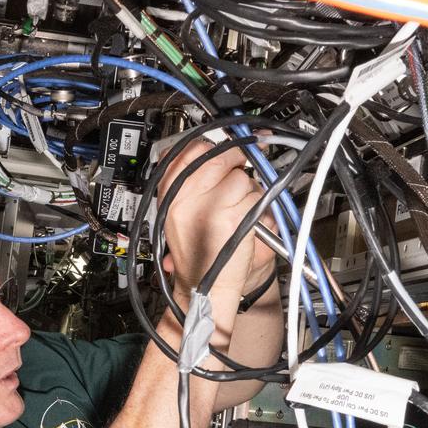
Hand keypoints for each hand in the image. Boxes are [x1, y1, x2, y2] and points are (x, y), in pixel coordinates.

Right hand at [156, 140, 274, 304]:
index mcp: (170, 193)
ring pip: (241, 178)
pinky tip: (244, 224)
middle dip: (238, 158)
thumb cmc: (198, 252)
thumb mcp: (182, 212)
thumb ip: (193, 180)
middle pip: (218, 157)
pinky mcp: (232, 218)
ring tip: (236, 212)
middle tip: (244, 165)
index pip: (190, 150)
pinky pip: (254, 198)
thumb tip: (217, 147)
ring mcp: (209, 207)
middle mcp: (185, 198)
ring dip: (248, 191)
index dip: (215, 143)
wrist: (206, 286)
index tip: (230, 141)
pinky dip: (257, 208)